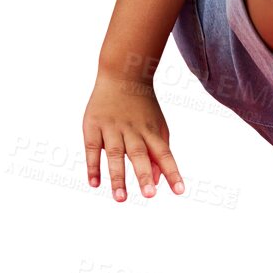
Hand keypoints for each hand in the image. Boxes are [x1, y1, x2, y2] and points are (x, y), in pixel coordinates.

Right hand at [83, 69, 185, 202]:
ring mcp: (112, 128)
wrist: (122, 75)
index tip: (180, 191)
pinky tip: (94, 184)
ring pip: (115, 154)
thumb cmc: (143, 108)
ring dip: (118, 177)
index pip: (165, 154)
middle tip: (150, 195)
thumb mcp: (157, 126)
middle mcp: (133, 130)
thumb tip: (156, 182)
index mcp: (152, 131)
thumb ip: (158, 154)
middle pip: (140, 154)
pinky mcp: (92, 126)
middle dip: (144, 175)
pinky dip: (92, 166)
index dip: (172, 172)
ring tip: (121, 198)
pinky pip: (92, 149)